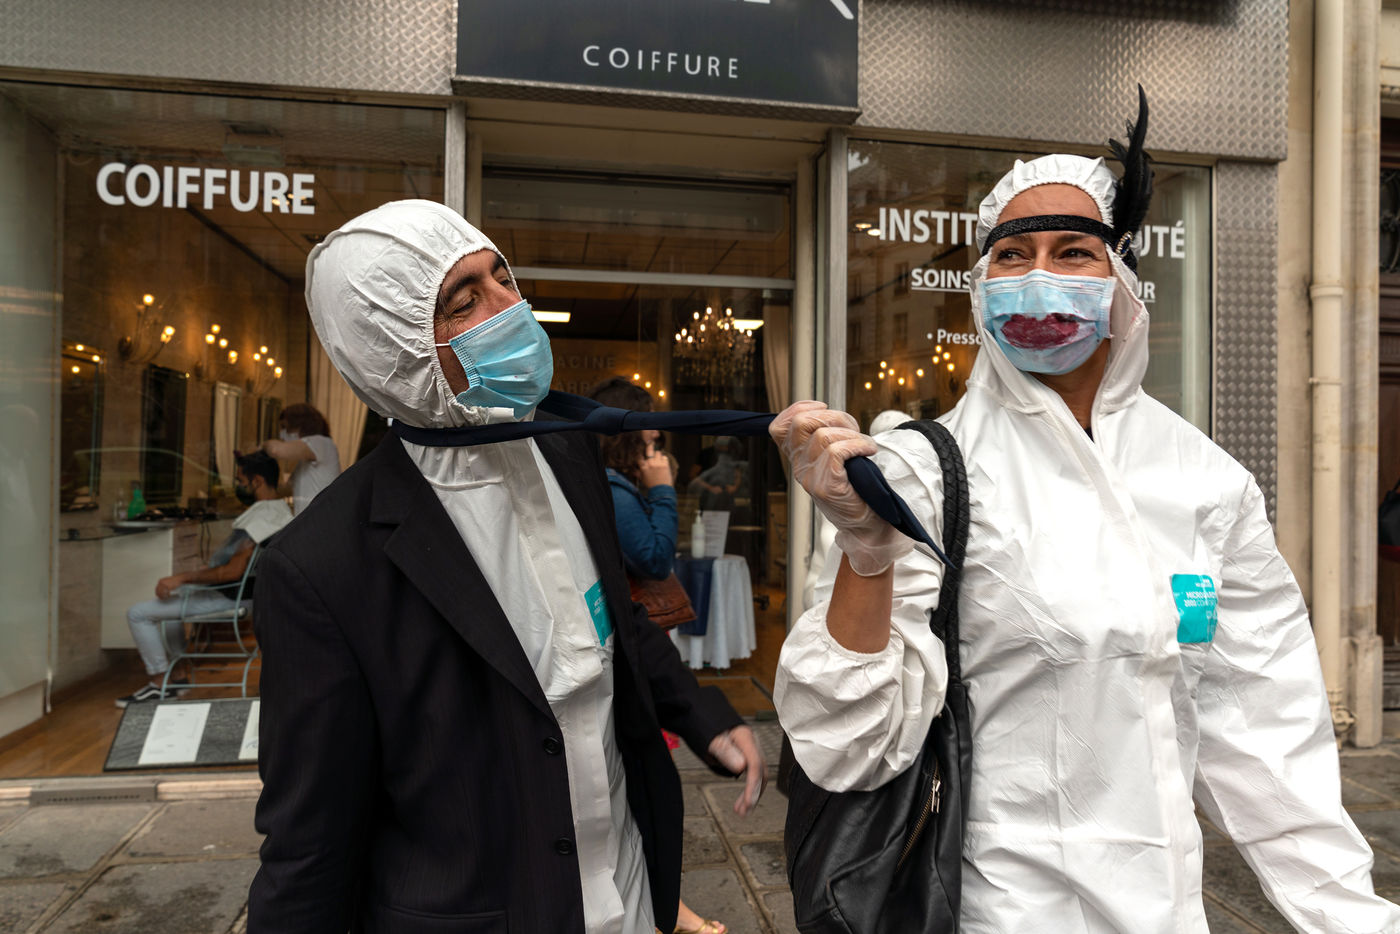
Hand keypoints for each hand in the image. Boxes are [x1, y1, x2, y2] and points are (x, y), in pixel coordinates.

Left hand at [155, 575, 183, 599]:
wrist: (179, 578)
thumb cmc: (174, 580)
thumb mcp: (166, 581)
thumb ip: (163, 584)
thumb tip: (161, 590)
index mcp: (160, 581)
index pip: (156, 588)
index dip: (157, 593)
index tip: (159, 596)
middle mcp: (161, 583)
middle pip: (158, 591)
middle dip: (160, 595)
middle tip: (162, 598)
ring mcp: (164, 585)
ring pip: (162, 593)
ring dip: (163, 596)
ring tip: (166, 597)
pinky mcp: (168, 587)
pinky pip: (166, 593)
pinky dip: (167, 595)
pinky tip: (169, 595)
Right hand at [638, 445, 674, 488]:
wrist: (661, 489)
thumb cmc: (651, 484)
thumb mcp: (642, 478)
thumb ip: (637, 473)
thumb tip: (632, 470)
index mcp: (643, 467)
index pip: (639, 456)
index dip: (640, 452)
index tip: (641, 451)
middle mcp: (650, 463)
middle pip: (649, 449)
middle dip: (650, 446)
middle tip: (651, 444)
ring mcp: (658, 463)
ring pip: (658, 452)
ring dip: (658, 455)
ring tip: (658, 459)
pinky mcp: (665, 464)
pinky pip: (664, 457)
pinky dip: (664, 459)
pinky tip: (663, 463)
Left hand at [708, 725, 765, 815]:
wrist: (700, 714)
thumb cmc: (704, 726)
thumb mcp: (711, 739)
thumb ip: (724, 751)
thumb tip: (741, 767)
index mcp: (745, 738)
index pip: (755, 765)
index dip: (752, 786)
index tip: (747, 804)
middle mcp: (751, 744)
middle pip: (760, 771)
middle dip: (754, 794)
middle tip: (743, 813)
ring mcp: (749, 749)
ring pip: (758, 774)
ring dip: (752, 794)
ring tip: (740, 811)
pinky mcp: (745, 755)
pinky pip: (752, 773)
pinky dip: (748, 788)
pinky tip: (741, 800)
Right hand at [769, 401, 910, 574]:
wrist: (865, 524)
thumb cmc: (854, 487)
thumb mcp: (832, 459)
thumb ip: (825, 438)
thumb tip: (829, 412)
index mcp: (797, 458)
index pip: (778, 427)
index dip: (798, 408)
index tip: (823, 407)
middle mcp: (798, 467)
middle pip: (800, 423)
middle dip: (833, 416)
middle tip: (853, 428)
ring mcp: (810, 478)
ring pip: (823, 435)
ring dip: (851, 433)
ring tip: (865, 444)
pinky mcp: (827, 487)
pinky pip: (837, 451)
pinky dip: (858, 445)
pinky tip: (869, 451)